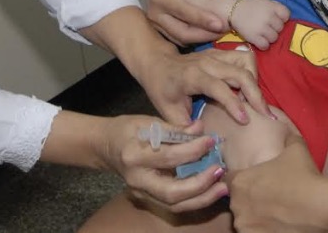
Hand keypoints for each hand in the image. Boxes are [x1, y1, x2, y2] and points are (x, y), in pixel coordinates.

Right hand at [100, 115, 227, 212]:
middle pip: (172, 192)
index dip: (193, 149)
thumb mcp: (147, 121)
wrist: (105, 147)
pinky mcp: (148, 199)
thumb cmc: (127, 130)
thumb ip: (174, 128)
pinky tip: (210, 191)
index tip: (211, 140)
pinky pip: (174, 205)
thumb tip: (201, 128)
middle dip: (200, 184)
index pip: (169, 157)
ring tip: (222, 187)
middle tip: (220, 170)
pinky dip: (194, 200)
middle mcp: (137, 180)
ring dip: (202, 198)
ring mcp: (142, 193)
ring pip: (175, 205)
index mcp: (135, 156)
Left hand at [133, 45, 270, 124]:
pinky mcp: (223, 53)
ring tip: (258, 104)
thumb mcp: (167, 112)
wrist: (158, 63)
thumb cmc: (163, 89)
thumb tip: (206, 140)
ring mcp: (216, 55)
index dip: (232, 103)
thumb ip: (185, 128)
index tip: (245, 120)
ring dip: (255, 82)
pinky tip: (250, 91)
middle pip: (239, 73)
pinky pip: (245, 58)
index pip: (217, 87)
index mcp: (192, 76)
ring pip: (246, 61)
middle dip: (255, 94)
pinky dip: (252, 73)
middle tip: (266, 116)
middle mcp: (207, 62)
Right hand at [147, 0, 229, 45]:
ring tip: (220, 32)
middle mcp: (154, 13)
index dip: (202, 19)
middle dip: (204, 35)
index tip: (221, 24)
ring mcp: (156, 22)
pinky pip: (179, 38)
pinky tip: (210, 32)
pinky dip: (195, 38)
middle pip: (181, 32)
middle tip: (225, 32)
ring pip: (181, 38)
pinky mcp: (161, 27)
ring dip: (202, 38)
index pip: (183, 12)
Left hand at [226, 135, 325, 232]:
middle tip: (270, 198)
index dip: (243, 180)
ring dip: (256, 217)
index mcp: (240, 182)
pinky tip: (279, 225)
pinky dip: (264, 229)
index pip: (230, 180)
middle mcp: (237, 205)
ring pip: (245, 220)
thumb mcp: (295, 148)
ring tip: (277, 213)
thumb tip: (287, 133)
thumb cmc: (305, 176)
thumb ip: (286, 139)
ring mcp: (246, 226)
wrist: (321, 206)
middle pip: (237, 201)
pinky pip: (254, 232)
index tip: (257, 182)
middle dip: (250, 199)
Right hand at [228, 0, 289, 49]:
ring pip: (274, 38)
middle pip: (280, 28)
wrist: (233, 10)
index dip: (282, 18)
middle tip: (267, 27)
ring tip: (262, 34)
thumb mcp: (264, 1)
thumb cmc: (250, 6)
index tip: (275, 19)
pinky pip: (265, 46)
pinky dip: (263, 45)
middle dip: (274, 28)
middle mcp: (268, 17)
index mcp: (271, 7)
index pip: (286, 15)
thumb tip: (285, 16)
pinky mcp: (254, 37)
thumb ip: (275, 6)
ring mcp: (261, 28)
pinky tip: (259, 40)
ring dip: (269, 37)